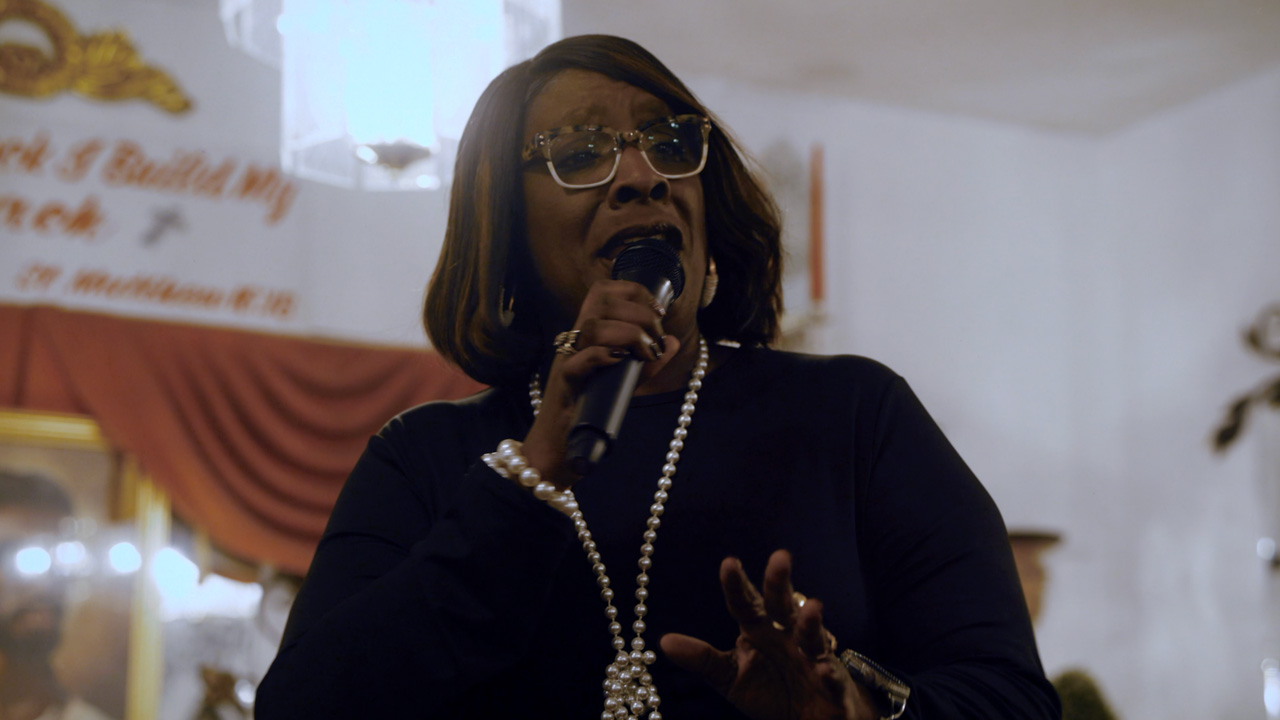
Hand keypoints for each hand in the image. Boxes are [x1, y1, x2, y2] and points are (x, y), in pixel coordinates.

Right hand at [522, 279, 678, 485]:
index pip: (603, 291)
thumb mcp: (626, 380)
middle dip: (638, 312)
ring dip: (628, 334)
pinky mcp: (564, 383)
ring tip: (646, 354)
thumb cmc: (591, 409)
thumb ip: (648, 362)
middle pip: (600, 301)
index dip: (633, 291)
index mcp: (589, 333)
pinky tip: (621, 362)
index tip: (657, 311)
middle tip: (655, 338)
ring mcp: (567, 359)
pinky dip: (603, 356)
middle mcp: (576, 340)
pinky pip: (579, 360)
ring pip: (592, 326)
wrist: (562, 445)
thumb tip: (671, 342)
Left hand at [660, 550, 877, 719]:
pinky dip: (828, 672)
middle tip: (780, 558)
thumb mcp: (729, 677)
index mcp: (759, 629)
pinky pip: (830, 676)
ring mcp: (811, 656)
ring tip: (811, 608)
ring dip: (810, 623)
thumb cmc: (769, 690)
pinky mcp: (830, 682)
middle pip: (782, 605)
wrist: (808, 719)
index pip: (745, 603)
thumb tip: (663, 642)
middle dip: (780, 583)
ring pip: (811, 635)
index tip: (729, 563)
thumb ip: (702, 659)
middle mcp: (786, 635)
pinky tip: (823, 669)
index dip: (737, 585)